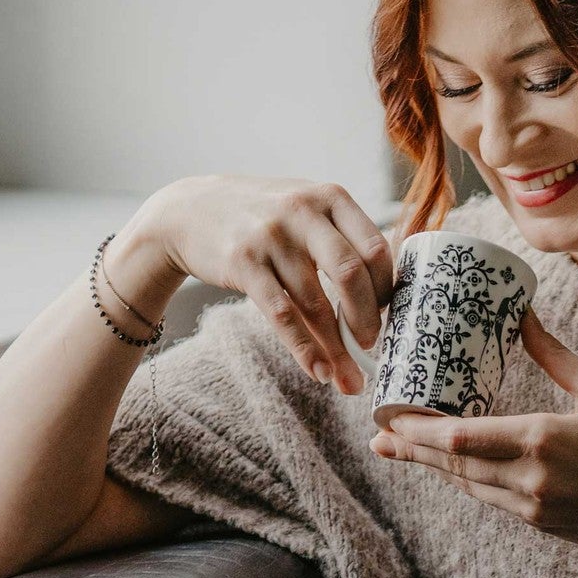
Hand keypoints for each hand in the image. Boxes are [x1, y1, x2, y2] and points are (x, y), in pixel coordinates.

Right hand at [125, 174, 394, 393]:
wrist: (189, 210)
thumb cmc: (263, 218)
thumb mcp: (307, 208)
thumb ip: (344, 238)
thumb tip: (388, 299)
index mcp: (330, 197)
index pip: (376, 248)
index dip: (387, 289)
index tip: (388, 317)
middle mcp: (302, 211)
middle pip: (350, 274)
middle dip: (366, 320)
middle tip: (372, 348)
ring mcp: (270, 236)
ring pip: (315, 304)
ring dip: (335, 349)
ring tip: (348, 379)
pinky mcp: (243, 263)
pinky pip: (282, 316)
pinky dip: (304, 350)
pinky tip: (318, 371)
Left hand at [371, 308, 577, 554]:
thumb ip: (554, 356)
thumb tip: (522, 314)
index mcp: (541, 440)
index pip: (459, 437)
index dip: (417, 430)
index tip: (390, 416)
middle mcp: (529, 478)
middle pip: (452, 464)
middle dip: (412, 449)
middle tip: (377, 437)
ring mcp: (532, 506)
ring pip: (467, 484)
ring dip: (433, 467)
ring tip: (398, 451)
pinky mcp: (540, 523)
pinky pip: (490, 499)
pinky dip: (465, 480)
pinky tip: (449, 467)